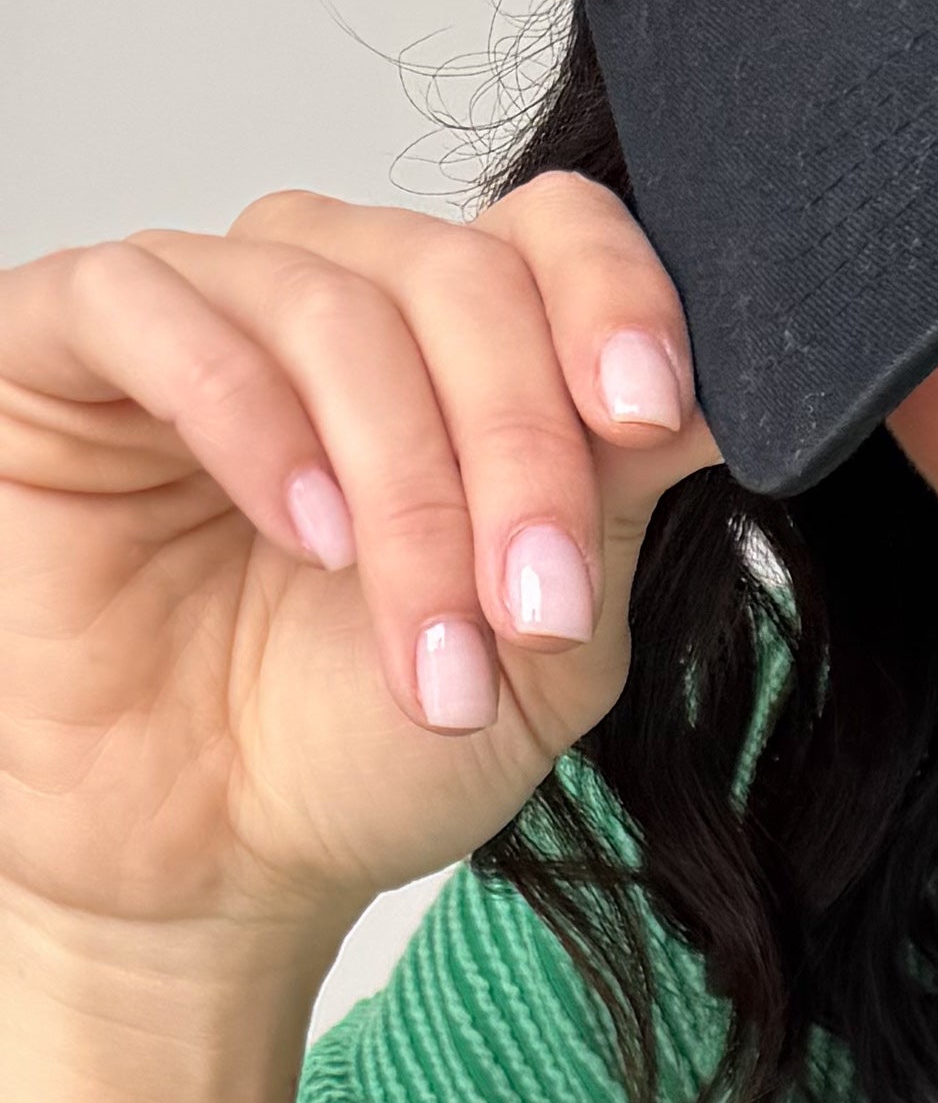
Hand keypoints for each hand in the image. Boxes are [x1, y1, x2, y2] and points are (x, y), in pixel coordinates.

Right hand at [0, 177, 718, 983]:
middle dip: (518, 452)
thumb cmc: (364, 751)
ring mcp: (197, 309)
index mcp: (459, 352)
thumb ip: (609, 506)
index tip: (652, 415)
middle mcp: (332, 302)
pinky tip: (305, 534)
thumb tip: (707, 395)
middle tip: (535, 611)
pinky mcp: (60, 345)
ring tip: (424, 644)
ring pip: (330, 302)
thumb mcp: (544, 649)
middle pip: (459, 275)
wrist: (217, 866)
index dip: (613, 299)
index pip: (551, 236)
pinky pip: (150, 305)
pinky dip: (248, 417)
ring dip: (405, 488)